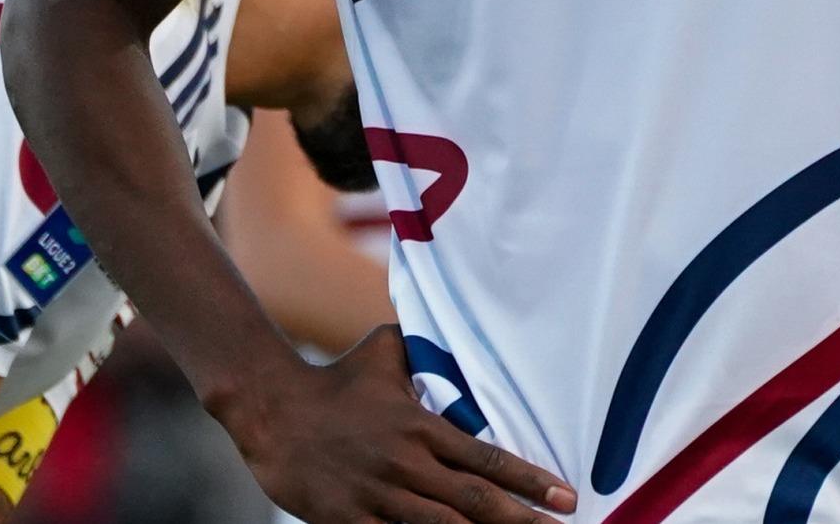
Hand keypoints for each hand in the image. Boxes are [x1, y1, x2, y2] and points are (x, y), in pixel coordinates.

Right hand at [218, 325, 574, 523]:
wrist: (272, 409)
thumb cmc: (334, 381)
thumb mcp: (383, 351)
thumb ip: (424, 350)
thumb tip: (456, 334)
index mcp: (420, 426)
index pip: (487, 457)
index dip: (530, 481)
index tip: (566, 498)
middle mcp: (406, 463)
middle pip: (476, 501)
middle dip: (523, 520)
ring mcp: (378, 495)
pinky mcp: (351, 519)